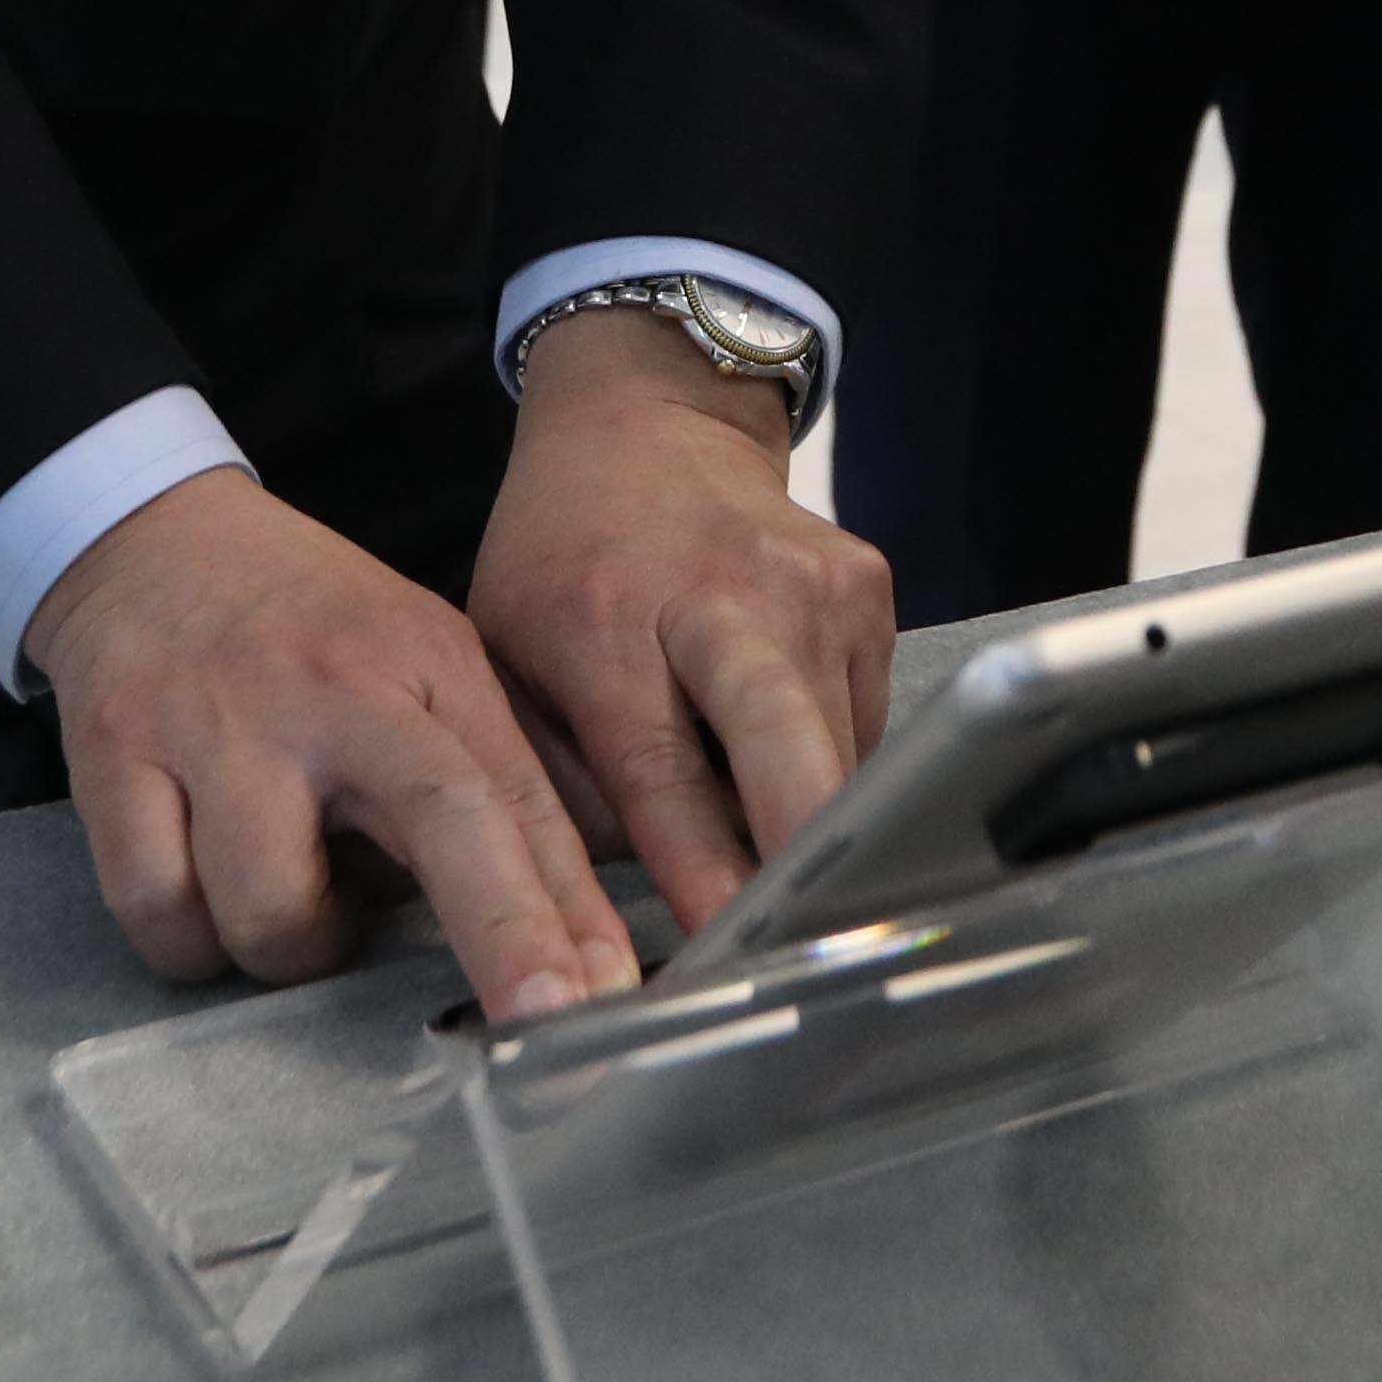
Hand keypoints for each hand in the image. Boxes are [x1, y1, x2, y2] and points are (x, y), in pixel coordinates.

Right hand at [20, 465, 641, 1025]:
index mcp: (426, 668)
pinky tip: (205, 889)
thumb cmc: (307, 630)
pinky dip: (188, 939)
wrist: (151, 539)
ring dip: (288, 949)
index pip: (515, 799)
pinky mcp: (116, 756)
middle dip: (503, 933)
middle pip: (440, 823)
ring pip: (270, 914)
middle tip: (539, 1016)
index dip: (565, 907)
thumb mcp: (422, 669)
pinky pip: (158, 914)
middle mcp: (333, 691)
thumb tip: (576, 937)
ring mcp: (219, 723)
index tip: (606, 991)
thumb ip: (490, 784)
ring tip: (288, 889)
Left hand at [468, 311, 894, 933]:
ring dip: (812, 831)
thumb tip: (610, 922)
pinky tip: (779, 768)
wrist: (648, 425)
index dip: (699, 871)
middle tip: (805, 955)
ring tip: (775, 876)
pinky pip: (863, 728)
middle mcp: (727, 593)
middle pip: (789, 749)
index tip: (722, 949)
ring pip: (840, 759)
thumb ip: (555, 786)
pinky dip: (826, 774)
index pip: (662, 772)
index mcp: (608, 617)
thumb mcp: (509, 662)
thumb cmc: (561, 562)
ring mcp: (816, 586)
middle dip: (804, 857)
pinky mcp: (872, 591)